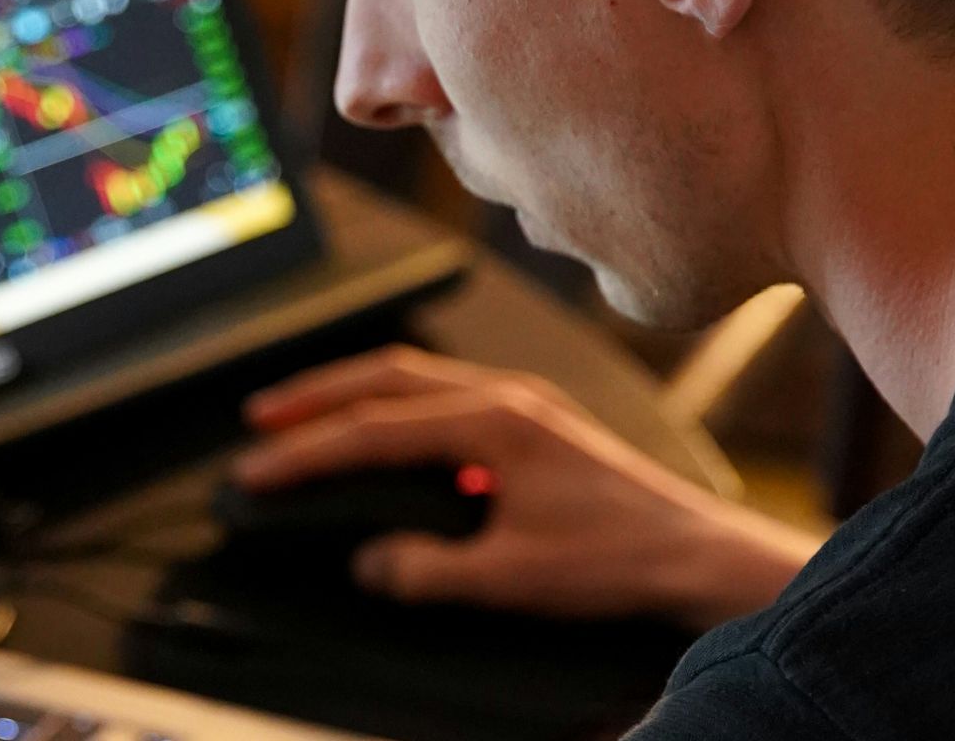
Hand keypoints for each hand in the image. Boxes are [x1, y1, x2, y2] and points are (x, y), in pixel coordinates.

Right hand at [233, 346, 821, 628]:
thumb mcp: (511, 578)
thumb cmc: (619, 561)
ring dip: (355, 393)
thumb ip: (429, 570)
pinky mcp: (537, 425)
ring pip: (417, 379)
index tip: (257, 470)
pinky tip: (385, 434)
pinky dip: (398, 406)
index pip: (373, 430)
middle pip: (387, 376)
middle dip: (316, 395)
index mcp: (494, 423)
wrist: (698, 557)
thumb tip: (369, 562)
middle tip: (259, 418)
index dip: (307, 452)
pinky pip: (447, 397)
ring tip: (305, 414)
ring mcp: (525, 404)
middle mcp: (507, 397)